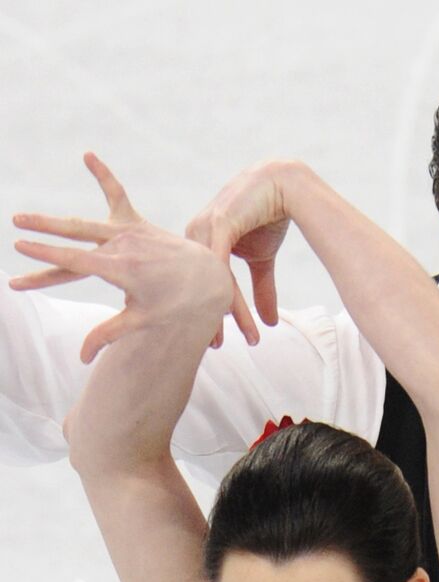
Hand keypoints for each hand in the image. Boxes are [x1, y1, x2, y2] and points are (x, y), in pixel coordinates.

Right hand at [11, 153, 232, 363]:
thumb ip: (109, 334)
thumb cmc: (176, 304)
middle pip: (74, 240)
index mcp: (121, 269)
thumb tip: (82, 358)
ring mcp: (130, 232)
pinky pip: (118, 195)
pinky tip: (88, 156)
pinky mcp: (138, 223)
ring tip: (23, 216)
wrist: (208, 278)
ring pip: (85, 224)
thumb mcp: (144, 320)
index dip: (46, 254)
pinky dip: (104, 176)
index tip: (20, 247)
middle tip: (15, 231)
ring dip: (54, 220)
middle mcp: (123, 246)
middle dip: (43, 236)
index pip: (75, 260)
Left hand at [185, 160, 290, 340]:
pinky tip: (227, 313)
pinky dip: (223, 290)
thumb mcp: (262, 259)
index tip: (212, 340)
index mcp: (200, 240)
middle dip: (205, 318)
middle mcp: (197, 233)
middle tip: (212, 347)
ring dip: (218, 311)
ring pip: (208, 279)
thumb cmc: (270, 215)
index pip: (197, 283)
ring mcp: (206, 226)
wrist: (286, 185)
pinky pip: (220, 264)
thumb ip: (261, 289)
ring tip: (223, 338)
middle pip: (196, 284)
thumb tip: (270, 322)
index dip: (205, 312)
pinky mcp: (221, 221)